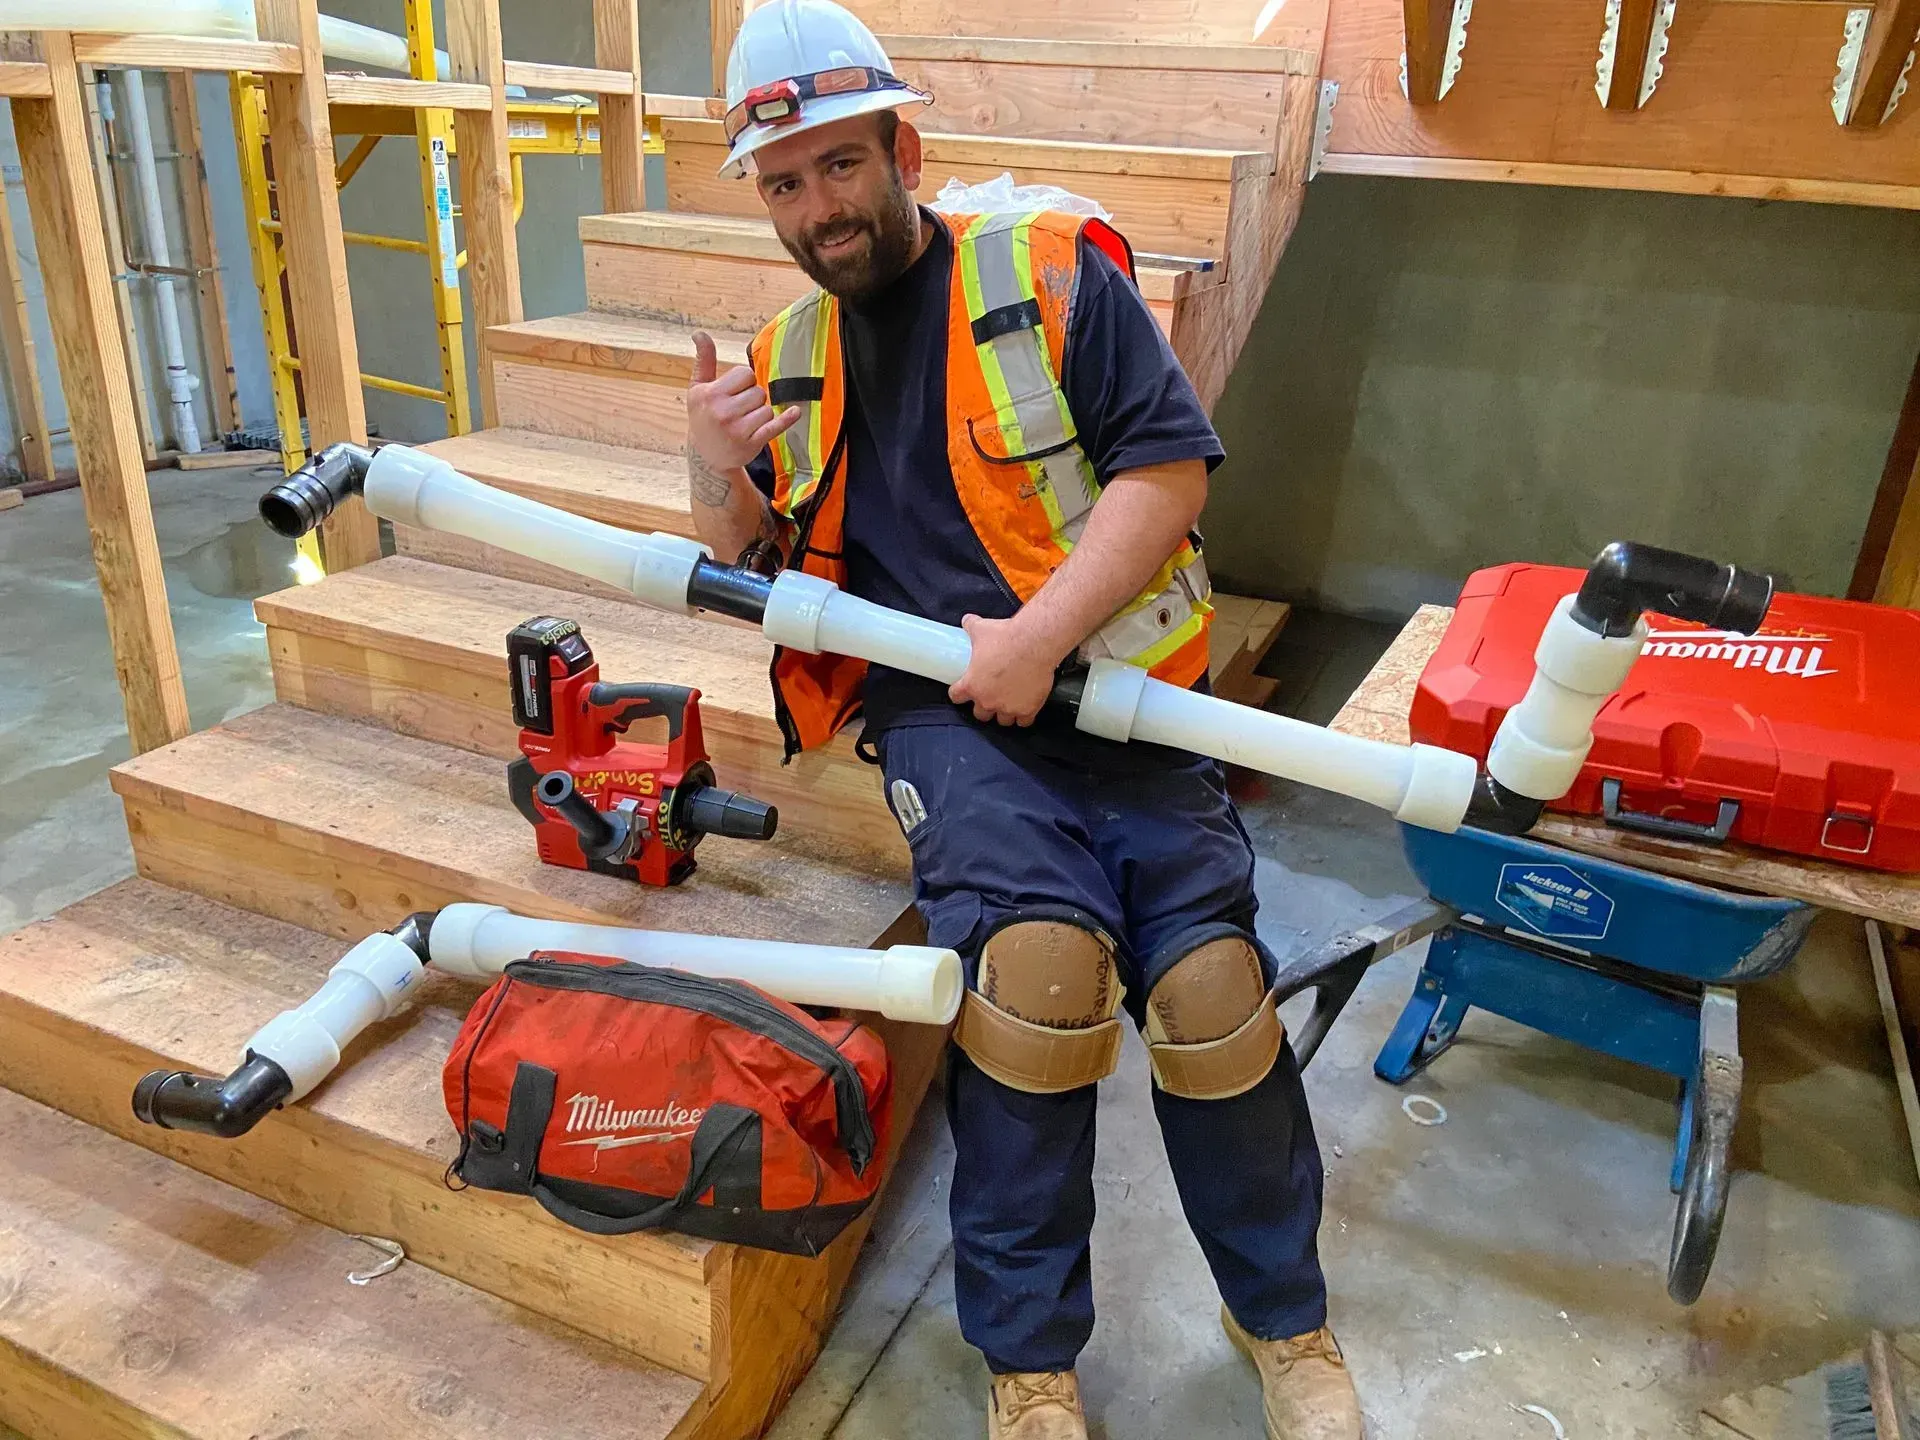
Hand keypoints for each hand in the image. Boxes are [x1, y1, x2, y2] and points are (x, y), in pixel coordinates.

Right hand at [687, 330, 799, 471]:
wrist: (706, 456)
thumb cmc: (703, 416)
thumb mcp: (698, 388)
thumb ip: (704, 360)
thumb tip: (700, 333)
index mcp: (710, 394)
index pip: (745, 374)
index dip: (745, 381)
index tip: (735, 392)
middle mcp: (723, 412)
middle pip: (758, 391)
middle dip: (753, 398)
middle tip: (739, 410)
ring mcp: (737, 430)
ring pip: (767, 408)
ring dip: (761, 413)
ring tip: (745, 421)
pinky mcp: (751, 443)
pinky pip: (775, 426)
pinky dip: (787, 419)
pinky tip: (795, 412)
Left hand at [950, 615, 1062, 726]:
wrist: (1034, 643)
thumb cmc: (1006, 638)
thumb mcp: (981, 629)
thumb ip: (971, 626)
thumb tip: (966, 620)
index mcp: (972, 685)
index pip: (956, 697)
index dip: (958, 693)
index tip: (962, 690)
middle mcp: (988, 700)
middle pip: (980, 714)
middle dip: (984, 706)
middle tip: (989, 695)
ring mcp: (1009, 707)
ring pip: (1002, 720)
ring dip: (1003, 713)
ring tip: (1008, 703)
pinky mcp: (1028, 708)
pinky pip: (1024, 722)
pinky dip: (1023, 717)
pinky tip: (1024, 710)